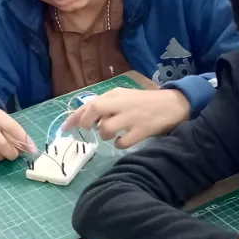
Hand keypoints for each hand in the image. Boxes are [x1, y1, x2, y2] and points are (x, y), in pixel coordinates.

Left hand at [63, 88, 188, 148]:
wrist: (173, 104)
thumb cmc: (144, 103)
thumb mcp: (124, 98)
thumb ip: (106, 105)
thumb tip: (86, 118)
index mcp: (116, 94)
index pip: (90, 103)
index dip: (74, 117)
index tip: (65, 128)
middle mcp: (122, 103)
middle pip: (95, 109)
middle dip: (86, 122)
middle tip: (89, 129)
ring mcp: (132, 117)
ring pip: (107, 128)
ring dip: (104, 134)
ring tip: (111, 134)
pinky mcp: (143, 130)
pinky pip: (122, 142)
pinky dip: (119, 144)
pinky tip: (123, 141)